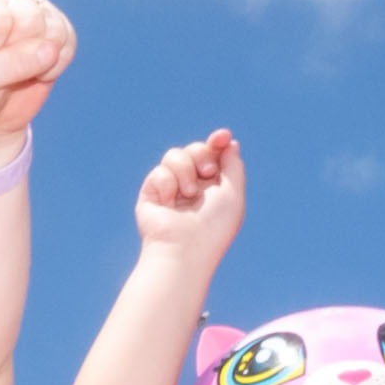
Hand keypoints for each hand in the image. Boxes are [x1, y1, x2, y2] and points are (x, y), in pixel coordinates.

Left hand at [0, 0, 73, 155]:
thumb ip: (9, 64)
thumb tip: (51, 49)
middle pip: (30, 18)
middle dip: (16, 54)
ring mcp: (31, 5)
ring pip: (53, 28)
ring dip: (37, 61)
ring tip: (14, 68)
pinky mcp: (54, 23)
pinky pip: (69, 40)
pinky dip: (56, 65)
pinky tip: (35, 70)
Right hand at [131, 127, 246, 270]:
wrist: (184, 248)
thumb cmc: (213, 226)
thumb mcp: (234, 193)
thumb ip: (233, 165)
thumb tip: (228, 143)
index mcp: (214, 187)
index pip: (214, 155)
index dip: (217, 141)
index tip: (222, 136)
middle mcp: (192, 186)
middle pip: (194, 149)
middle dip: (202, 154)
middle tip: (208, 172)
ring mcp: (171, 189)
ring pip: (174, 155)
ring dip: (185, 170)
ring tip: (189, 193)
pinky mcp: (151, 193)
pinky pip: (159, 171)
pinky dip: (167, 184)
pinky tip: (169, 204)